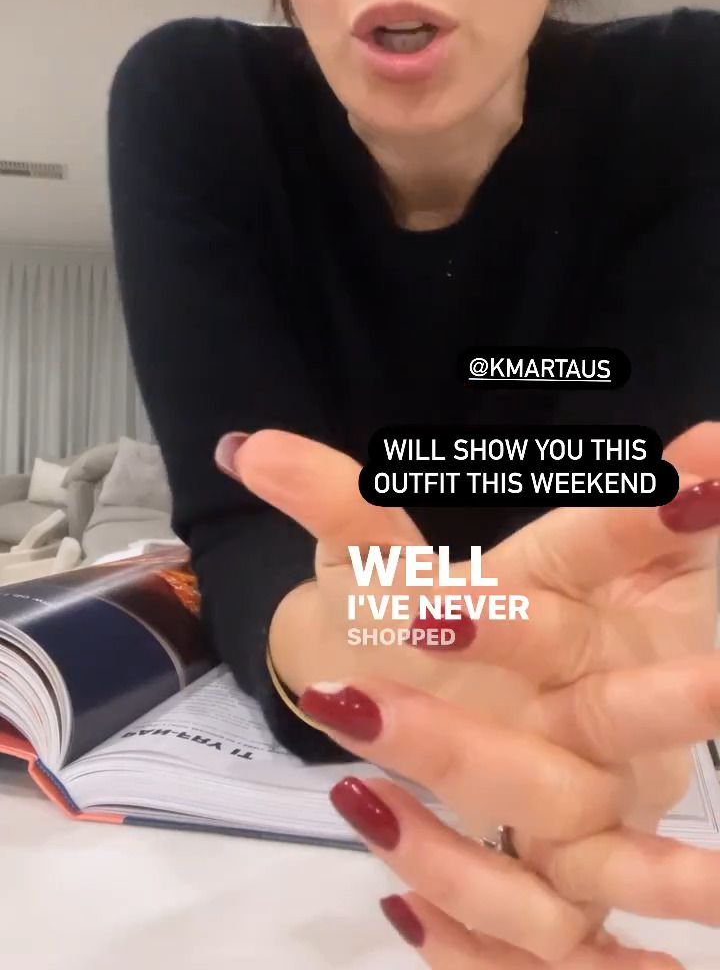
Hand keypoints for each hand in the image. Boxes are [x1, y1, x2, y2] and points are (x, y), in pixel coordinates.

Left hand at [228, 421, 719, 962]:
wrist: (448, 712)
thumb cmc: (433, 623)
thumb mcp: (381, 562)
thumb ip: (337, 502)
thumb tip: (246, 449)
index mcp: (586, 593)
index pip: (608, 547)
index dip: (630, 516)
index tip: (690, 459)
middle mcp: (610, 691)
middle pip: (608, 686)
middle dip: (539, 650)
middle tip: (426, 614)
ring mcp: (602, 791)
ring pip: (559, 802)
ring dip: (459, 764)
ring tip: (341, 730)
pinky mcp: (573, 877)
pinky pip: (540, 919)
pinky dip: (460, 897)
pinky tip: (375, 849)